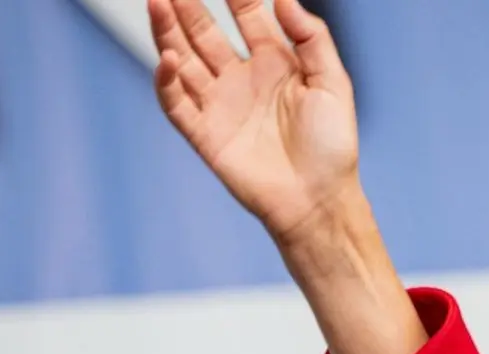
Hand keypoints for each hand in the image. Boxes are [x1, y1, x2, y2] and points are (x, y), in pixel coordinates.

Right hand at [150, 0, 358, 241]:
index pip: (247, 15)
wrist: (319, 200)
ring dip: (167, 32)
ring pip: (184, 60)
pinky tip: (167, 58)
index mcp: (275, 63)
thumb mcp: (332, 83)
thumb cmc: (332, 146)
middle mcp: (242, 79)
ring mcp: (220, 105)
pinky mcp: (205, 134)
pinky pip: (177, 104)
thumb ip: (311, 38)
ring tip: (156, 3)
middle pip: (205, 32)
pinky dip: (167, 82)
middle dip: (188, 6)